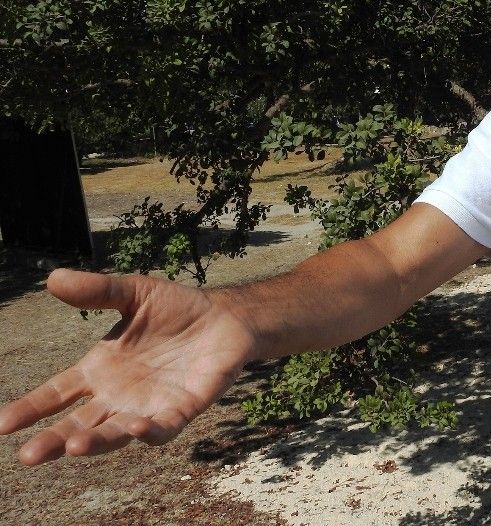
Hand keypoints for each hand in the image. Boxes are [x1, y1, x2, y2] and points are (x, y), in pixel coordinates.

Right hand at [0, 269, 255, 464]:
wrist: (225, 317)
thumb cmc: (176, 308)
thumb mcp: (134, 293)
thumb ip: (98, 290)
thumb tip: (54, 277)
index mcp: (99, 369)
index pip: (57, 393)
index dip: (31, 408)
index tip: (2, 423)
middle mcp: (118, 395)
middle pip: (79, 424)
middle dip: (54, 440)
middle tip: (28, 456)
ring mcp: (148, 406)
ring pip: (114, 433)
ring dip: (95, 442)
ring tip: (74, 447)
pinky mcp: (181, 409)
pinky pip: (162, 428)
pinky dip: (147, 432)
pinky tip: (134, 428)